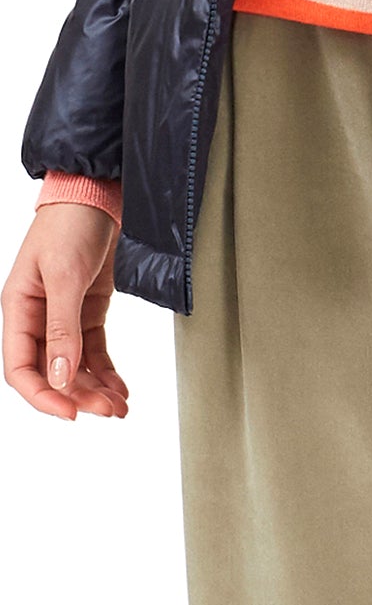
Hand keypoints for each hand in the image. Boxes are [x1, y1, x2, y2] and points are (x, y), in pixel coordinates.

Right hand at [2, 205, 129, 421]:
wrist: (98, 190)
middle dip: (78, 395)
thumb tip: (59, 377)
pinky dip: (106, 371)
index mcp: (18, 309)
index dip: (43, 396)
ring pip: (75, 366)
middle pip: (52, 372)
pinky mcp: (89, 308)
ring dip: (95, 388)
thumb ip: (62, 327)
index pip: (21, 369)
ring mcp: (65, 314)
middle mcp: (38, 317)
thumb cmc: (70, 223)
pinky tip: (119, 388)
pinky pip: (94, 350)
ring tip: (119, 406)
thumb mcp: (64, 275)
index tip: (71, 414)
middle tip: (107, 411)